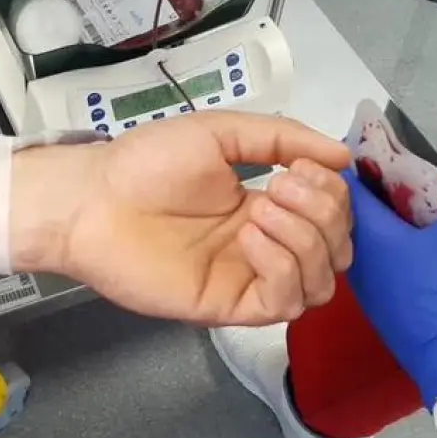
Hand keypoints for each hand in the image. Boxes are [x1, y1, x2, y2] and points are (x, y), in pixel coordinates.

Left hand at [54, 111, 352, 326]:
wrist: (94, 197)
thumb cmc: (148, 163)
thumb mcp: (222, 132)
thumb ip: (282, 137)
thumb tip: (343, 158)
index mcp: (265, 208)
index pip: (332, 216)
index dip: (333, 194)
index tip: (303, 167)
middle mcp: (264, 247)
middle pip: (336, 251)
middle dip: (324, 214)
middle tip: (282, 185)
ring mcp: (248, 278)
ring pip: (320, 283)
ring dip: (306, 241)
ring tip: (261, 209)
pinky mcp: (228, 305)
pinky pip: (283, 302)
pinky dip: (282, 266)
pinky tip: (251, 236)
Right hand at [343, 170, 436, 408]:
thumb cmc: (420, 298)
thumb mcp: (380, 246)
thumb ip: (358, 204)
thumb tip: (336, 172)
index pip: (401, 169)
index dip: (363, 175)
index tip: (328, 188)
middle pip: (404, 199)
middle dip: (370, 207)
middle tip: (332, 216)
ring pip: (407, 227)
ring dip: (379, 232)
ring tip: (343, 238)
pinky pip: (414, 252)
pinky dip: (392, 255)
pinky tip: (367, 265)